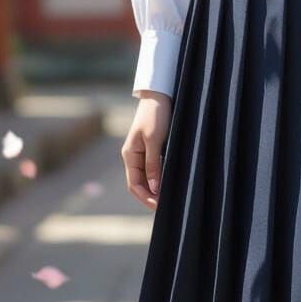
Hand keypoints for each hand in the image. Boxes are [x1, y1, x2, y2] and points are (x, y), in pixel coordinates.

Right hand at [122, 90, 171, 210]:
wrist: (159, 94)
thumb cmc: (155, 115)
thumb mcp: (155, 139)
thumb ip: (153, 164)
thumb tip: (154, 188)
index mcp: (130, 155)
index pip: (134, 184)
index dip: (145, 198)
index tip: (159, 207)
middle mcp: (134, 156)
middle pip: (140, 183)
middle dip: (151, 196)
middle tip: (167, 206)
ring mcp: (142, 152)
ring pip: (148, 177)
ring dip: (156, 188)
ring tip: (170, 197)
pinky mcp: (152, 147)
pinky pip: (154, 167)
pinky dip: (160, 177)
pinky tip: (170, 181)